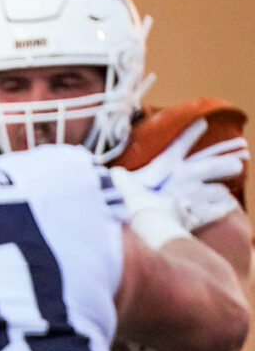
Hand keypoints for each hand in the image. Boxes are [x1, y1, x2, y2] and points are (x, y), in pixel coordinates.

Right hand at [128, 119, 244, 229]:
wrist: (151, 227)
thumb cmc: (135, 204)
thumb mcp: (123, 187)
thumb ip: (121, 178)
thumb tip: (113, 172)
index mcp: (166, 166)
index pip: (179, 144)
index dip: (191, 133)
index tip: (203, 122)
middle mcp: (185, 178)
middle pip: (211, 167)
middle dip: (226, 164)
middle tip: (237, 164)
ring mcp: (195, 197)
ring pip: (217, 190)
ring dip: (221, 191)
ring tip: (224, 191)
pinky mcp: (199, 215)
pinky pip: (217, 211)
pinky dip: (222, 209)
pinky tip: (228, 206)